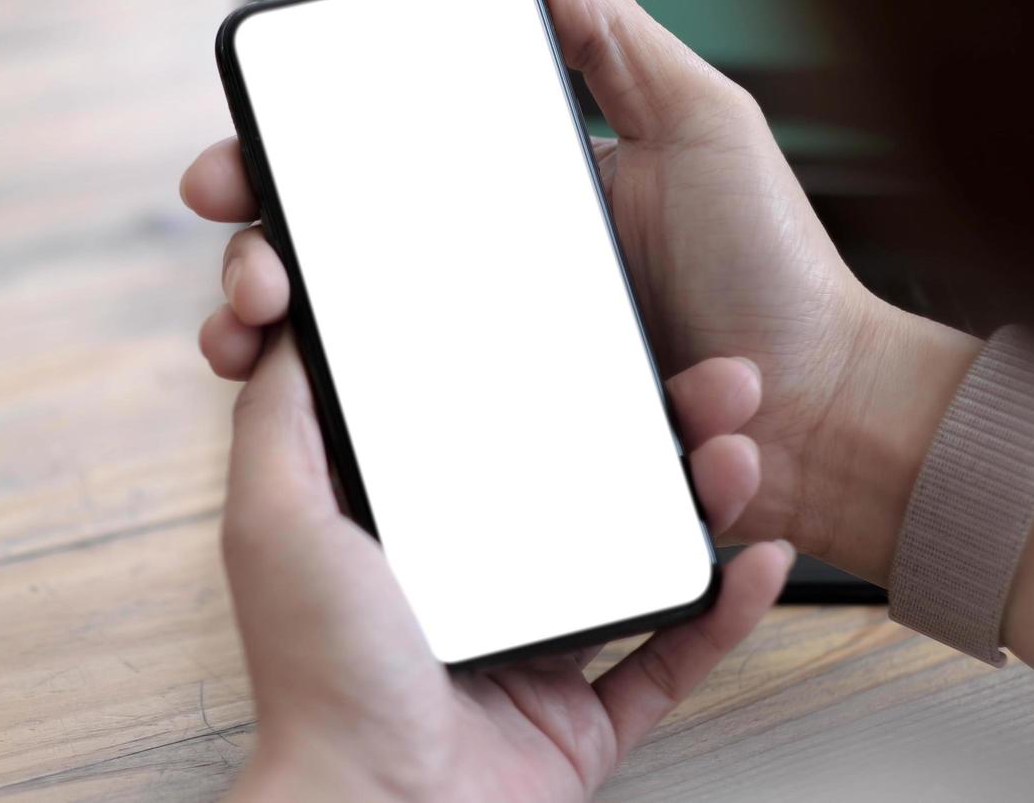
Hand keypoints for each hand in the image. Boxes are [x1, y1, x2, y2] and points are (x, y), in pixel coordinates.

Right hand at [187, 0, 915, 574]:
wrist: (832, 415)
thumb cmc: (776, 271)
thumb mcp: (701, 121)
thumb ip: (611, 33)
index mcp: (504, 207)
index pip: (356, 183)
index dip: (272, 174)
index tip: (225, 174)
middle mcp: (475, 289)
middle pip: (320, 274)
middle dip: (249, 269)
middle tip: (248, 280)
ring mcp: (481, 376)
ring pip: (333, 369)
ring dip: (270, 359)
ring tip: (256, 347)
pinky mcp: (500, 454)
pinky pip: (400, 450)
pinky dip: (337, 438)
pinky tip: (317, 422)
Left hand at [221, 330, 793, 800]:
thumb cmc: (317, 676)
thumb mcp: (275, 517)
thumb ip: (280, 419)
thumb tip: (292, 325)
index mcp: (398, 531)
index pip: (479, 426)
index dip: (540, 366)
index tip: (599, 314)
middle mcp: (465, 583)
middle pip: (574, 480)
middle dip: (653, 425)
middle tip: (711, 381)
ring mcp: (528, 650)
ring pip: (632, 555)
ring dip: (699, 500)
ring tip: (740, 451)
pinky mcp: (578, 720)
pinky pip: (668, 654)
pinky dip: (721, 610)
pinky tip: (758, 555)